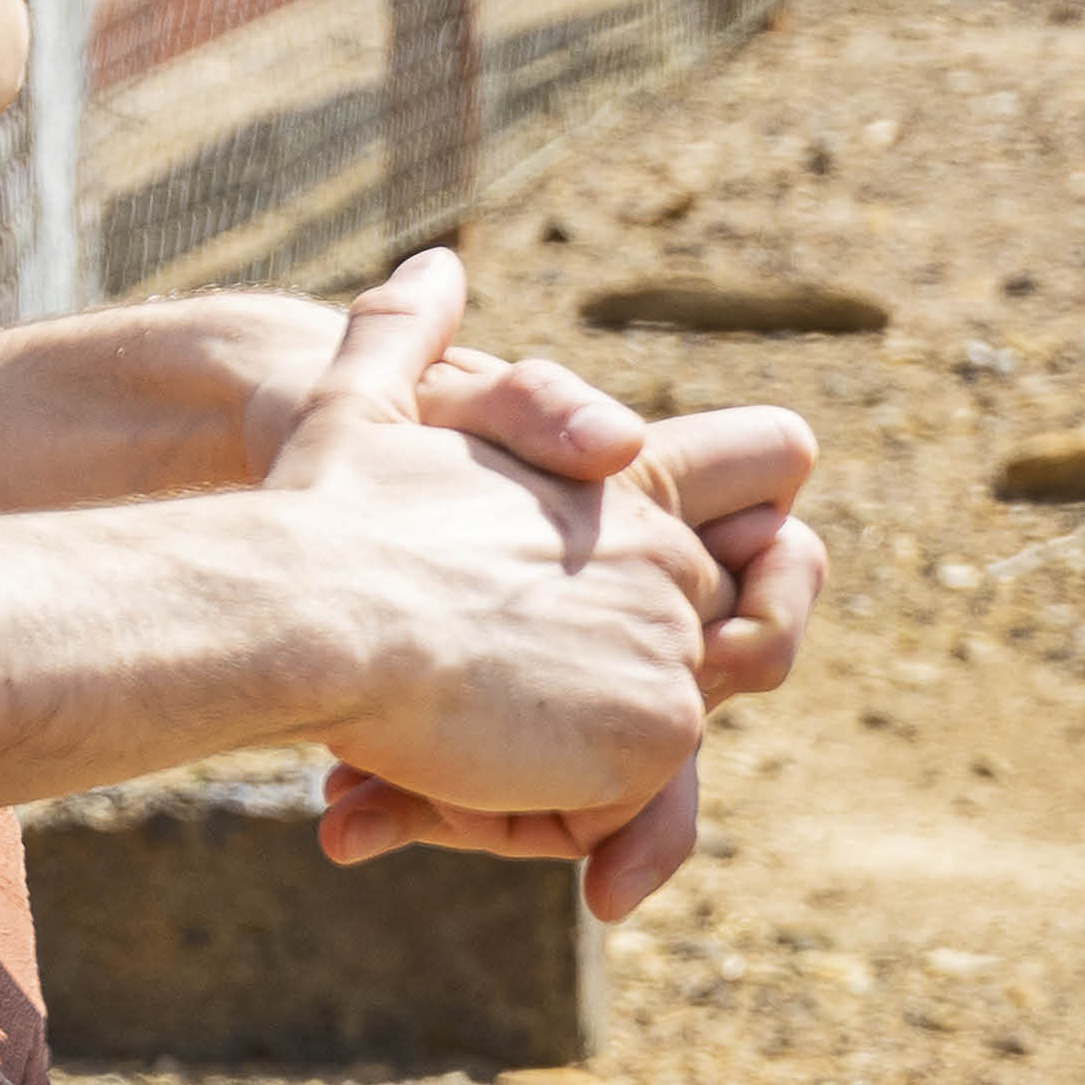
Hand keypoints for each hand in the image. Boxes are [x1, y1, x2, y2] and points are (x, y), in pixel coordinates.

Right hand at [257, 252, 719, 906]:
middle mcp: (671, 550)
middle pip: (731, 628)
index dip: (757, 532)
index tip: (727, 569)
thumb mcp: (360, 404)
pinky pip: (638, 805)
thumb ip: (403, 336)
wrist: (312, 613)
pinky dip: (556, 818)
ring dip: (576, 763)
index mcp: (625, 473)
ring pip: (667, 730)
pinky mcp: (663, 728)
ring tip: (454, 754)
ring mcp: (677, 639)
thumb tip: (433, 266)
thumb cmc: (322, 514)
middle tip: (522, 714)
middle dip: (644, 683)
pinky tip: (452, 791)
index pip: (771, 464)